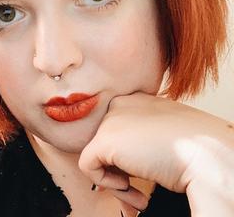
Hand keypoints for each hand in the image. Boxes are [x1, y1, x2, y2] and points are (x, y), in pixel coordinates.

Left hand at [78, 91, 222, 211]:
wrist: (205, 151)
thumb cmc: (191, 146)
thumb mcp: (161, 132)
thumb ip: (139, 136)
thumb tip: (125, 156)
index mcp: (134, 100)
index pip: (116, 129)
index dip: (124, 156)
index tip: (137, 173)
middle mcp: (119, 104)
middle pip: (104, 142)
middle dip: (118, 169)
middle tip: (136, 188)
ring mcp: (110, 120)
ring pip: (96, 155)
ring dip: (115, 180)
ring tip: (136, 192)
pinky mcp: (103, 140)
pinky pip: (88, 167)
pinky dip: (107, 183)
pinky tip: (131, 188)